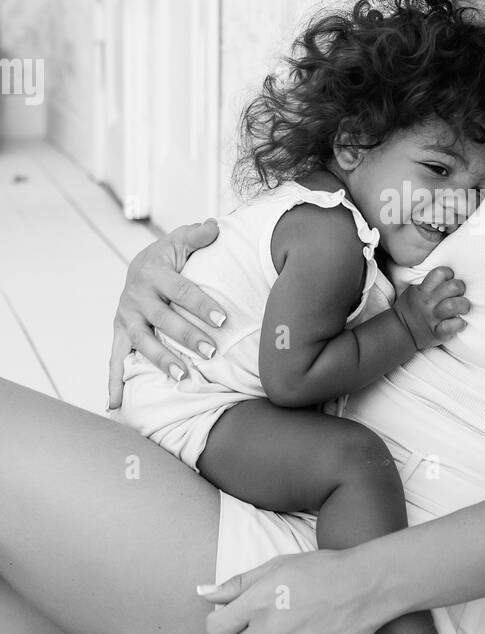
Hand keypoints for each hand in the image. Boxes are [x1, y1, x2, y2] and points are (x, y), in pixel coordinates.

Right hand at [107, 218, 224, 407]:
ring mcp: (126, 318)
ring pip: (142, 342)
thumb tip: (215, 228)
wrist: (139, 267)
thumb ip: (198, 235)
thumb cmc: (168, 257)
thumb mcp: (180, 240)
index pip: (180, 290)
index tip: (222, 318)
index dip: (200, 304)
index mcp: (153, 273)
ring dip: (161, 361)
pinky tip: (115, 406)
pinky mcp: (119, 334)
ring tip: (184, 377)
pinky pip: (115, 360)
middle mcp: (136, 297)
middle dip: (187, 336)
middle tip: (212, 351)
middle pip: (163, 319)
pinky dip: (114, 383)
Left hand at [200, 550, 380, 633]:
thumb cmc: (321, 570)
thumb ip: (237, 583)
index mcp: (258, 601)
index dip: (222, 624)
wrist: (366, 585)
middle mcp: (270, 629)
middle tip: (261, 627)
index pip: (214, 629)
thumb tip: (203, 594)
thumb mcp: (277, 566)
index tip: (235, 619)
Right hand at [393, 266, 469, 350]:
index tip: (450, 280)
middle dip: (460, 288)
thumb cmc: (412, 310)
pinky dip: (459, 324)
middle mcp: (428, 302)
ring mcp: (433, 318)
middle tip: (460, 294)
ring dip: (463, 305)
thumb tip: (448, 277)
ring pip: (452, 305)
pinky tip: (460, 323)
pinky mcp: (437, 333)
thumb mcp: (413, 292)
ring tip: (463, 308)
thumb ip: (428, 285)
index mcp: (422, 290)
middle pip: (451, 287)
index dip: (449, 274)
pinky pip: (451, 326)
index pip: (439, 273)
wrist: (401, 332)